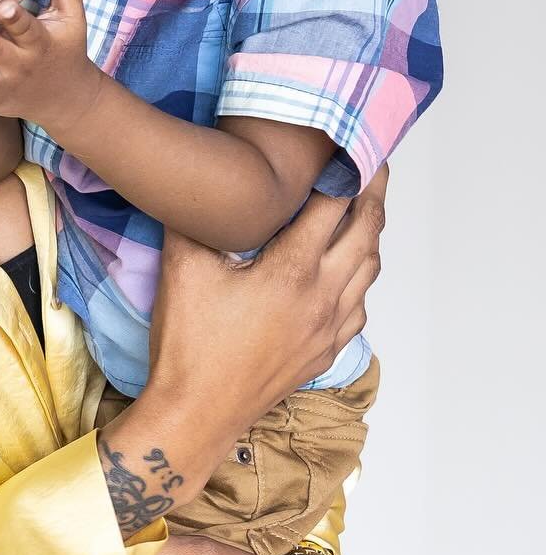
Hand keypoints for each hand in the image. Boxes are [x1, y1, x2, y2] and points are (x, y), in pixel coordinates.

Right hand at [144, 163, 387, 446]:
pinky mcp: (324, 351)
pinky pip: (360, 305)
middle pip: (366, 233)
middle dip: (373, 193)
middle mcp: (323, 296)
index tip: (349, 142)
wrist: (197, 412)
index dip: (346, 169)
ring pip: (369, 270)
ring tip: (366, 204)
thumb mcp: (181, 267)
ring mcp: (329, 328)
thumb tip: (193, 179)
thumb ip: (192, 217)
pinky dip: (362, 275)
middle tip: (373, 161)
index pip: (334, 205)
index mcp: (292, 270)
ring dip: (372, 232)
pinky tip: (348, 268)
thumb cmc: (188, 341)